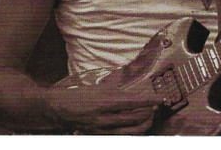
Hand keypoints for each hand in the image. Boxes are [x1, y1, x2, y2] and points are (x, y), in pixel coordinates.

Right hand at [45, 83, 160, 134]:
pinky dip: (131, 131)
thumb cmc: (80, 94)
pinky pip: (120, 136)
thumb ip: (117, 86)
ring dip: (143, 124)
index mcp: (106, 100)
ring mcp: (102, 129)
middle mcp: (106, 116)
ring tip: (148, 116)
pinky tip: (135, 126)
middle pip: (136, 118)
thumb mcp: (99, 87)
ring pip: (131, 130)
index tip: (161, 99)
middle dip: (149, 113)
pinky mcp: (98, 136)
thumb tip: (132, 83)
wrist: (59, 108)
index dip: (150, 100)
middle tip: (154, 107)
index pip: (135, 101)